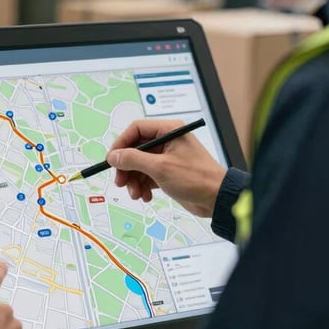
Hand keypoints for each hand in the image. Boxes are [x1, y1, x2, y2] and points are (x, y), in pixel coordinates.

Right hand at [107, 119, 226, 217]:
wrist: (217, 199)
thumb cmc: (195, 178)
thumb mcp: (160, 168)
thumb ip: (133, 160)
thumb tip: (113, 156)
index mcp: (168, 130)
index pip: (137, 129)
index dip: (122, 144)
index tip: (112, 160)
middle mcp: (167, 141)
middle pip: (136, 149)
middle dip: (127, 167)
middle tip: (120, 182)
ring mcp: (168, 157)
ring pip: (140, 165)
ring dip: (134, 180)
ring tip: (136, 194)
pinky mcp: (169, 172)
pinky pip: (148, 176)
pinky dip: (143, 186)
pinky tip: (146, 196)